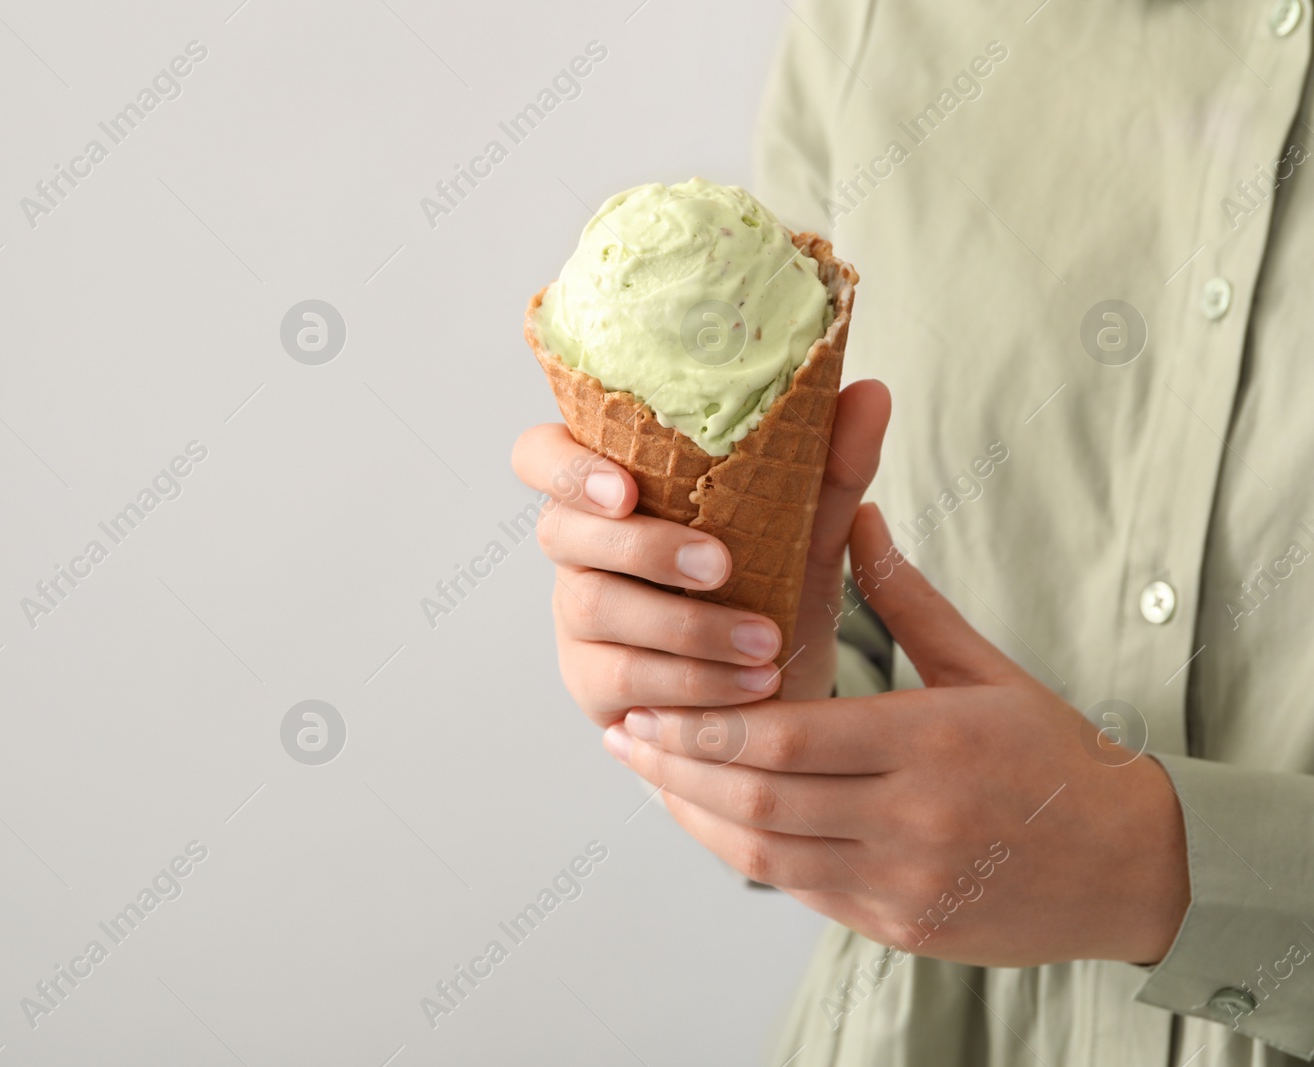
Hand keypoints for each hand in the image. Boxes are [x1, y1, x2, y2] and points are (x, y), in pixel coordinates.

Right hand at [510, 380, 891, 725]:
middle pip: (560, 532)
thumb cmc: (771, 588)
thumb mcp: (805, 530)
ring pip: (592, 607)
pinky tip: (750, 687)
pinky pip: (621, 679)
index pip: (540, 455)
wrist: (777, 683)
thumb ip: (829, 466)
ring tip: (765, 641)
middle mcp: (577, 546)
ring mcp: (575, 616)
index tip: (626, 489)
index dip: (566, 468)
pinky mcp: (590, 681)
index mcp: (611, 487)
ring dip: (684, 626)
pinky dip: (692, 683)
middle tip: (722, 566)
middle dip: (643, 548)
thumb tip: (871, 392)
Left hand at [603, 504, 1191, 966]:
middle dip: (679, 767)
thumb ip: (905, 595)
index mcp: (933, 743)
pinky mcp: (898, 925)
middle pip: (761, 799)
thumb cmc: (1054, 755)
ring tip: (650, 775)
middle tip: (625, 737)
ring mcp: (904, 882)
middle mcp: (914, 819)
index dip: (703, 726)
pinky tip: (709, 818)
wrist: (1132, 866)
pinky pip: (796, 891)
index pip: (788, 738)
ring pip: (765, 856)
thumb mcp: (984, 666)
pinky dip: (740, 855)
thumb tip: (854, 510)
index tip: (647, 707)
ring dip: (695, 815)